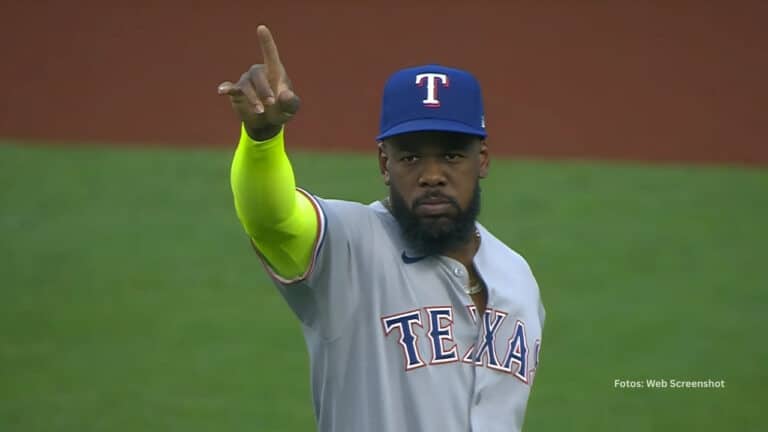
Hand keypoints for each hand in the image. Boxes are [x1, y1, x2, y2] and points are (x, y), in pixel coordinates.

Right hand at [217, 25, 299, 140]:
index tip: (261, 28)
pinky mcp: (236, 92)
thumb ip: (291, 102)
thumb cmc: (281, 110)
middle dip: (265, 89)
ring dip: (254, 99)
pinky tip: (222, 91)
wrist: (267, 123)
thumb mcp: (290, 108)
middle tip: (271, 103)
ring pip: (246, 86)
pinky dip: (226, 88)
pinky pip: (230, 88)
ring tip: (261, 111)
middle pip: (258, 74)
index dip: (266, 41)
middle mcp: (258, 73)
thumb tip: (285, 95)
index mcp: (274, 72)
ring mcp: (246, 82)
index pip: (270, 53)